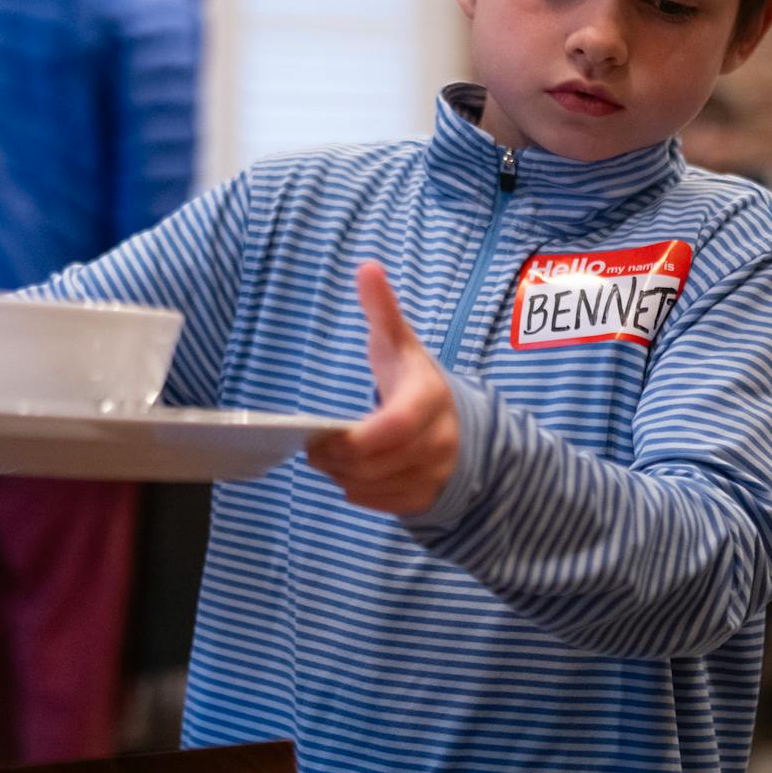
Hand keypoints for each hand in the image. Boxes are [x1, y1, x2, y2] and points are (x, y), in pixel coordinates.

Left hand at [305, 262, 459, 516]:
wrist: (459, 424)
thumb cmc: (415, 381)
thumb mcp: (399, 344)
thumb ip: (382, 309)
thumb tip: (367, 268)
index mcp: (430, 399)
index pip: (394, 426)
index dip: (354, 438)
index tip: (321, 435)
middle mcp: (439, 441)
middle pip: (375, 462)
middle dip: (336, 458)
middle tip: (312, 446)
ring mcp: (434, 475)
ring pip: (373, 486)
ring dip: (342, 475)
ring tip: (329, 457)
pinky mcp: (423, 499)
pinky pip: (379, 504)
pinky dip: (357, 491)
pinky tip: (349, 473)